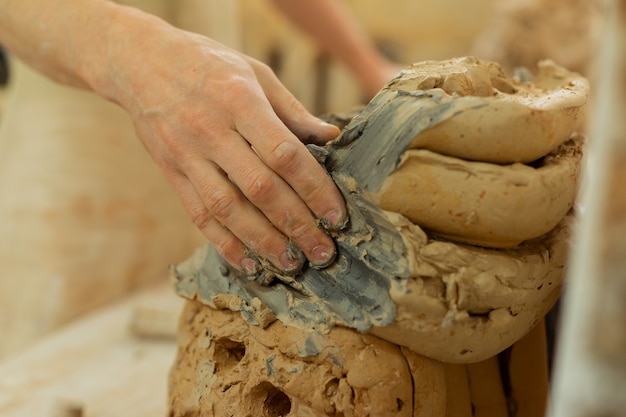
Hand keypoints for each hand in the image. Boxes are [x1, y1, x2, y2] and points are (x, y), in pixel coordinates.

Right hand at [105, 16, 346, 273]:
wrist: (141, 62)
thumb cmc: (209, 64)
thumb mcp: (255, 72)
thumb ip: (293, 110)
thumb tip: (331, 137)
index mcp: (240, 101)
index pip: (284, 154)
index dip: (314, 189)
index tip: (336, 217)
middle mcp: (211, 131)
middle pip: (260, 188)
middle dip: (296, 225)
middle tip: (323, 252)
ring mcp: (187, 155)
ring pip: (228, 209)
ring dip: (263, 242)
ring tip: (292, 264)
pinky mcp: (171, 173)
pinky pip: (198, 214)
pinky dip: (224, 243)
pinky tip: (249, 264)